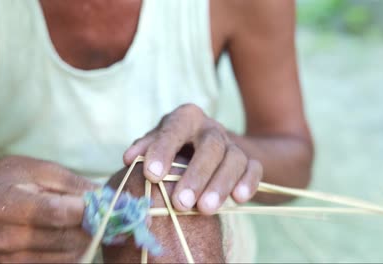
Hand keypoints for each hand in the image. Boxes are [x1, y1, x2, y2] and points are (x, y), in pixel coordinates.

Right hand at [0, 156, 97, 262]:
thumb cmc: (18, 177)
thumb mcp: (45, 170)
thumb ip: (76, 185)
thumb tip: (108, 199)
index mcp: (2, 202)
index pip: (56, 212)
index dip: (86, 209)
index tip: (103, 202)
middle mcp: (1, 235)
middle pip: (64, 237)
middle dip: (90, 225)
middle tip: (101, 212)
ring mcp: (6, 257)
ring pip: (68, 255)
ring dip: (85, 239)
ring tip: (82, 221)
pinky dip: (74, 250)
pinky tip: (70, 234)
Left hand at [124, 104, 262, 214]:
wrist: (207, 148)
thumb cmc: (174, 148)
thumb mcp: (157, 142)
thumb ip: (144, 149)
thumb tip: (129, 159)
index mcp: (185, 118)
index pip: (174, 129)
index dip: (163, 150)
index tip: (151, 176)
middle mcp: (211, 127)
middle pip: (210, 146)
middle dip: (196, 175)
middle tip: (180, 203)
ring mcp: (232, 143)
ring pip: (234, 159)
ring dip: (220, 185)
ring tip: (204, 210)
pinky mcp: (250, 159)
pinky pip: (254, 168)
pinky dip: (247, 182)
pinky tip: (238, 199)